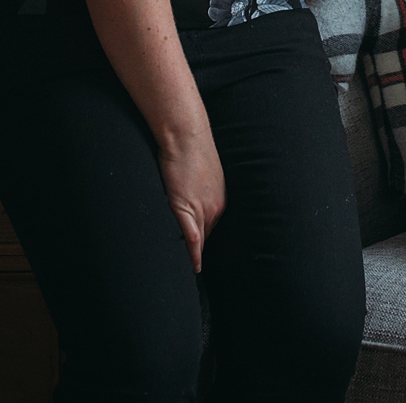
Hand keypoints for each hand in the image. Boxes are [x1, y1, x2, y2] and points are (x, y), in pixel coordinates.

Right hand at [156, 132, 225, 271]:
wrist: (184, 134)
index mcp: (221, 197)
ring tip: (192, 271)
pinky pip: (192, 237)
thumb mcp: (204, 170)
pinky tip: (195, 267)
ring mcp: (203, 208)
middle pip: (209, 234)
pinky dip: (194, 254)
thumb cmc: (191, 147)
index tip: (203, 249)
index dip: (207, 237)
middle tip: (195, 264)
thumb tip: (193, 193)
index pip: (214, 225)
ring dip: (197, 255)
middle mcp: (216, 206)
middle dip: (203, 248)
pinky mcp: (186, 208)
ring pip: (202, 239)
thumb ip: (201, 186)